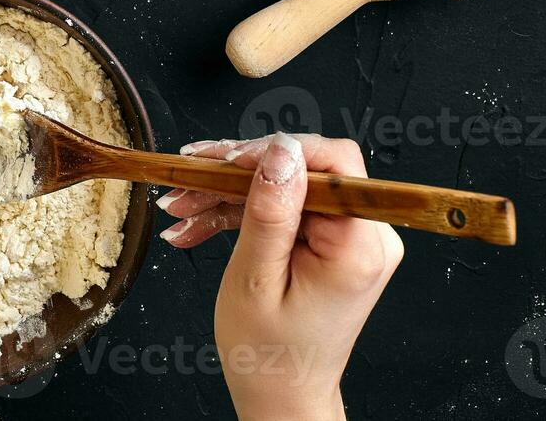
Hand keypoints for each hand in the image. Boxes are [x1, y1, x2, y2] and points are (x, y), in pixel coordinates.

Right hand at [158, 134, 402, 420]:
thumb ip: (270, 211)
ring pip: (285, 185)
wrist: (281, 394)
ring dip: (226, 193)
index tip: (227, 161)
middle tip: (186, 180)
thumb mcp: (255, 278)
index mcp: (358, 247)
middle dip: (237, 172)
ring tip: (178, 206)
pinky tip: (195, 223)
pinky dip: (238, 212)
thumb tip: (280, 151)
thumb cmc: (268, 354)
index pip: (334, 163)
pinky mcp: (330, 241)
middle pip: (303, 169)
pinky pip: (284, 207)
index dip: (277, 150)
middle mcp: (367, 236)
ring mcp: (349, 237)